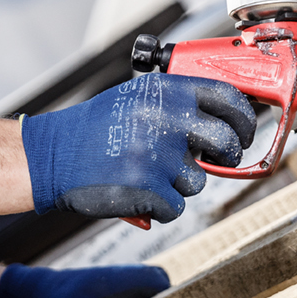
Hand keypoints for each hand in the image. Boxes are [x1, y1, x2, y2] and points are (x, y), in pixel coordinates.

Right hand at [20, 73, 256, 222]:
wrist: (51, 155)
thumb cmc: (95, 128)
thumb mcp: (137, 98)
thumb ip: (178, 105)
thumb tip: (226, 122)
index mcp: (166, 90)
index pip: (228, 97)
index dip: (245, 119)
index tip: (245, 132)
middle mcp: (166, 118)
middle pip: (226, 142)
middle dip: (228, 157)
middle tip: (216, 161)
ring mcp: (158, 154)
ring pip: (198, 181)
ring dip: (179, 184)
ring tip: (147, 174)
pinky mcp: (148, 188)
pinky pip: (176, 207)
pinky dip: (160, 207)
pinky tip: (137, 193)